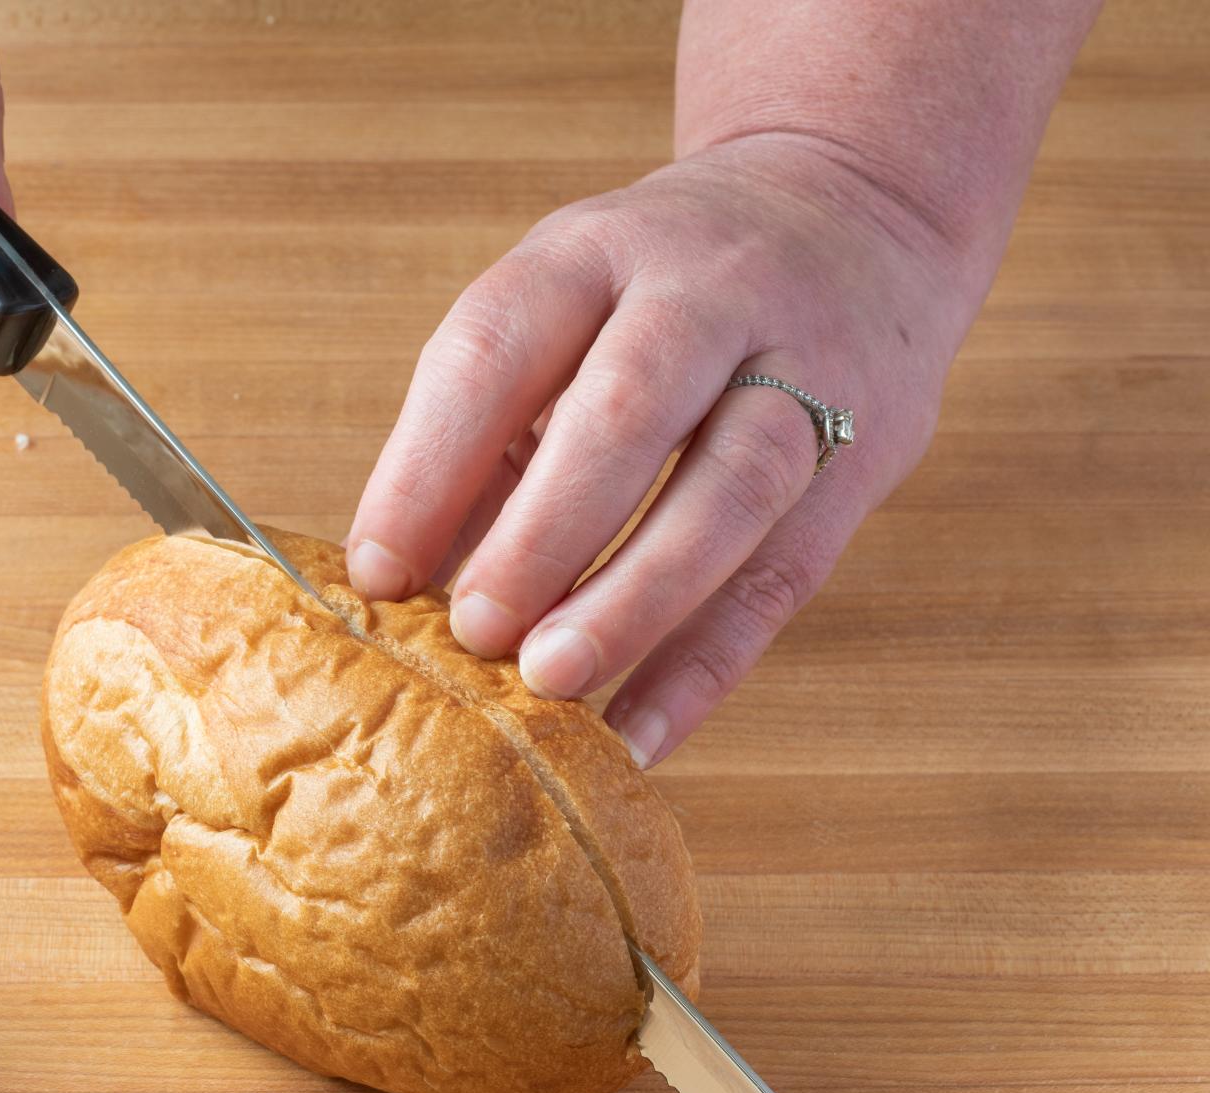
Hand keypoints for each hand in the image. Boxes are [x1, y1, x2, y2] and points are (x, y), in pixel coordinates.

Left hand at [345, 135, 977, 766]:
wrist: (857, 205)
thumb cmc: (658, 292)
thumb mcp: (561, 313)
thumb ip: (484, 438)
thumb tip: (397, 584)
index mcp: (593, 253)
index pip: (499, 347)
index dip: (430, 465)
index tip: (377, 573)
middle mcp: (704, 294)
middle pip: (627, 410)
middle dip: (542, 532)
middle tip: (475, 632)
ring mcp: (805, 367)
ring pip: (733, 485)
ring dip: (636, 597)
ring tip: (554, 681)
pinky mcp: (868, 450)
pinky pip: (787, 571)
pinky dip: (708, 663)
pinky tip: (641, 733)